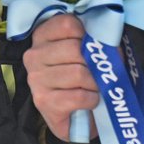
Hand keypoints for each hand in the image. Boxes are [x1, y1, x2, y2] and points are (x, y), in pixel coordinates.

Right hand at [22, 13, 98, 142]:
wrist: (75, 119)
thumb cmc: (82, 80)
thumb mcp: (84, 54)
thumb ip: (92, 41)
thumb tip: (109, 40)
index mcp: (42, 37)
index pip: (67, 24)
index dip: (89, 34)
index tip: (96, 46)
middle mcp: (34, 55)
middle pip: (75, 48)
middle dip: (96, 62)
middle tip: (103, 72)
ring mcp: (36, 79)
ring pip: (79, 73)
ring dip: (95, 83)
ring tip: (96, 88)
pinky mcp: (43, 101)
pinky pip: (78, 96)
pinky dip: (92, 99)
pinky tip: (90, 100)